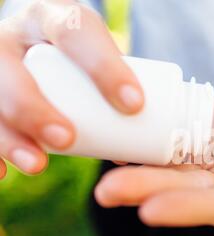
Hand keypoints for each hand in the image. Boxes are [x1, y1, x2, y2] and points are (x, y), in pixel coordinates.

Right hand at [0, 0, 143, 179]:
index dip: (104, 66)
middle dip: (34, 106)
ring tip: (37, 164)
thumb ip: (109, 94)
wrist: (37, 40)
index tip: (133, 105)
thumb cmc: (74, 54)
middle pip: (12, 66)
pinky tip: (0, 172)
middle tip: (66, 138)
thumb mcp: (92, 56)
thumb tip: (126, 153)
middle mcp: (15, 35)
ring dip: (9, 135)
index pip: (76, 31)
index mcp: (54, 18)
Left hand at [95, 63, 213, 235]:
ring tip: (103, 181)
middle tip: (108, 192)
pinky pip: (167, 145)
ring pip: (170, 173)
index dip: (187, 210)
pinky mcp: (195, 139)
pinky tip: (116, 146)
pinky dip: (143, 148)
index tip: (150, 211)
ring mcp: (208, 161)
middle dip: (148, 192)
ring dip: (138, 176)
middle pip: (185, 193)